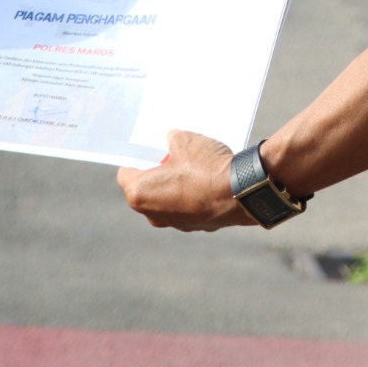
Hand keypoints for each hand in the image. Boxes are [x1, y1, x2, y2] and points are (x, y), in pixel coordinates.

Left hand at [116, 129, 249, 230]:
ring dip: (177, 186)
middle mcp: (153, 214)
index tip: (152, 151)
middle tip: (174, 157)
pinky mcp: (197, 227)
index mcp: (140, 193)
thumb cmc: (206, 167)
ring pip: (169, 200)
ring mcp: (175, 224)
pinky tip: (210, 182)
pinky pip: (189, 208)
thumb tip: (173, 140)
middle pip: (147, 189)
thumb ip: (173, 139)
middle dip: (159, 173)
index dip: (139, 159)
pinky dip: (195, 197)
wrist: (241, 192)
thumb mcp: (185, 140)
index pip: (126, 174)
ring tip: (196, 168)